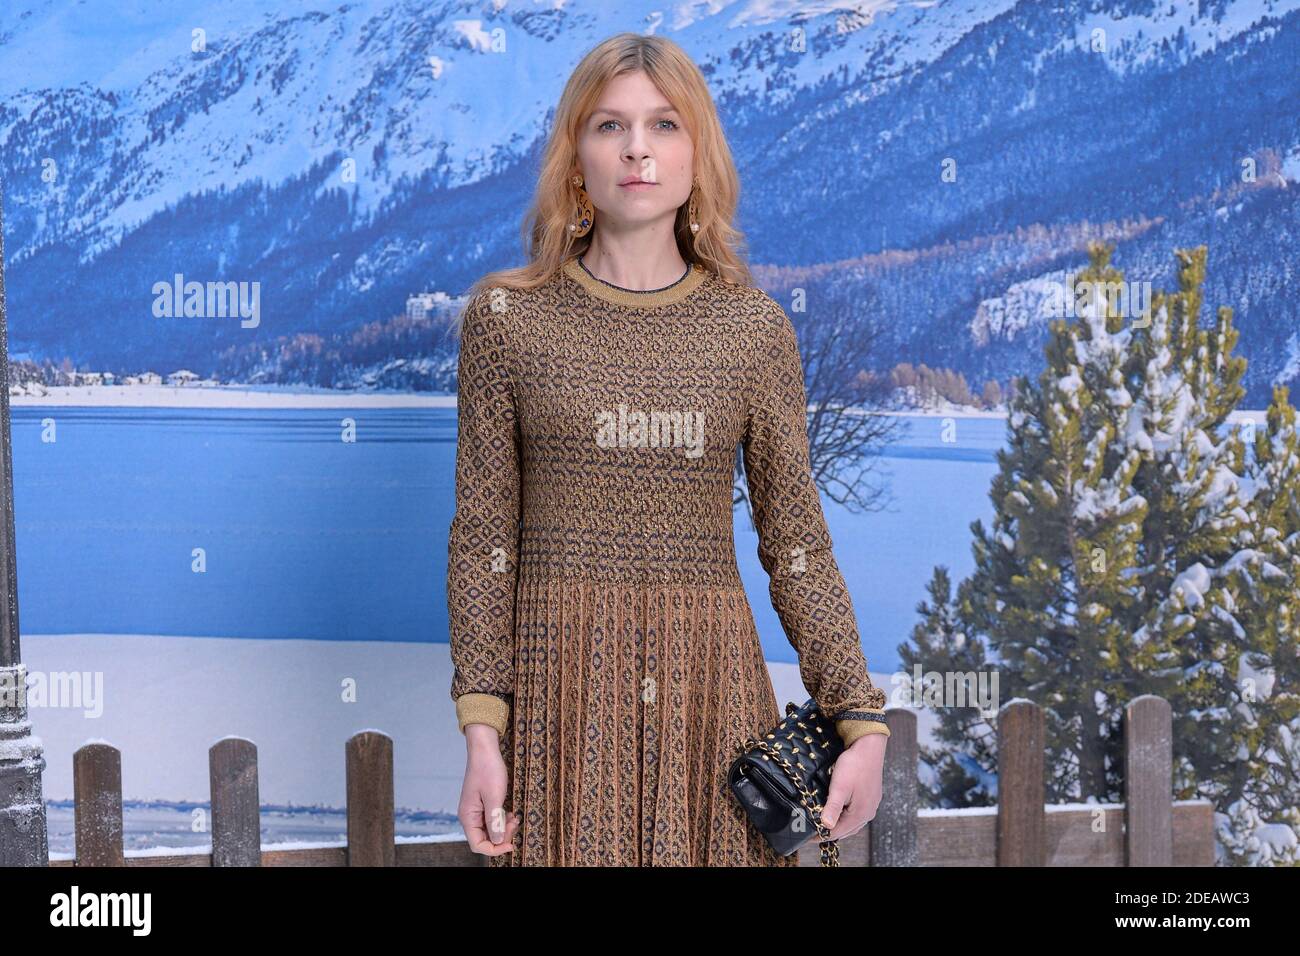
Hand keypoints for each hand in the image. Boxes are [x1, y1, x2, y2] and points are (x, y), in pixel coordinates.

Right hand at [458, 724, 519, 855]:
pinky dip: (502, 820)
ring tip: (515, 817)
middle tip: (514, 823)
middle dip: (501, 837)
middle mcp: (470, 816)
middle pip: (485, 839)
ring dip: (503, 828)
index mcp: (468, 816)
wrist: (485, 750)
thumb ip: (494, 821)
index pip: (478, 845)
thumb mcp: (494, 796)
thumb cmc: (488, 769)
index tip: (511, 844)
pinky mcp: (483, 804)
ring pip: (490, 830)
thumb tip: (497, 841)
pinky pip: (492, 820)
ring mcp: (476, 811)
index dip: (494, 849)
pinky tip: (511, 813)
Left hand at [821, 733, 886, 839]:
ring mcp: (871, 806)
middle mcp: (868, 813)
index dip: (820, 836)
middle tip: (812, 830)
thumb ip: (833, 808)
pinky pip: (857, 814)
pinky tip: (839, 812)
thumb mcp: (840, 787)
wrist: (869, 747)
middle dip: (829, 832)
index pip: (837, 832)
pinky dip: (846, 817)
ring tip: (823, 823)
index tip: (806, 836)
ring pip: (852, 823)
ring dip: (838, 825)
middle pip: (846, 830)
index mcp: (860, 814)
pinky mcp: (871, 798)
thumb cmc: (854, 765)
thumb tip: (826, 826)